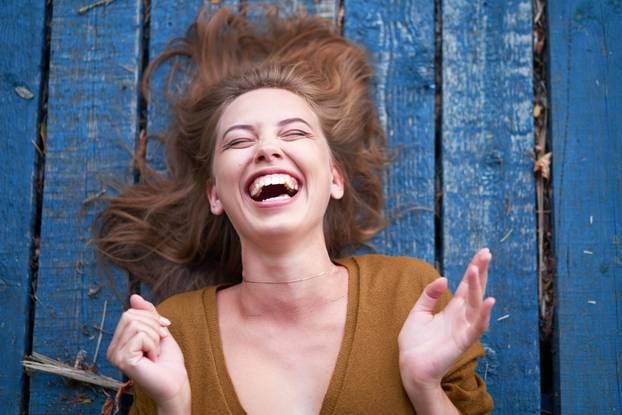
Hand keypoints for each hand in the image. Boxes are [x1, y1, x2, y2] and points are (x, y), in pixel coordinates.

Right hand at [107, 294, 189, 411]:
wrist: (176, 381)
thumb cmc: (168, 360)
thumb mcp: (159, 329)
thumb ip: (146, 313)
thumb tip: (134, 296)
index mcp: (118, 342)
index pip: (131, 312)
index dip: (152, 319)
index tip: (160, 336)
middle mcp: (112, 349)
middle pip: (132, 316)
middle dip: (153, 327)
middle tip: (156, 346)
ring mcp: (115, 355)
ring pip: (136, 324)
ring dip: (154, 337)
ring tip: (154, 353)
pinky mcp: (123, 360)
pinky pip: (140, 335)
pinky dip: (153, 345)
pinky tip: (152, 359)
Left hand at [398, 248, 494, 391]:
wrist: (410, 367)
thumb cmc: (415, 343)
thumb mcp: (418, 312)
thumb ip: (429, 295)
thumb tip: (444, 278)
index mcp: (452, 309)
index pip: (466, 285)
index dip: (474, 269)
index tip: (482, 252)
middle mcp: (461, 317)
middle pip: (475, 290)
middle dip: (481, 271)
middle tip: (486, 253)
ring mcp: (463, 328)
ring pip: (476, 304)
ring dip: (478, 286)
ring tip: (477, 268)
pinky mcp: (462, 341)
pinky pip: (477, 326)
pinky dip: (483, 314)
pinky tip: (488, 300)